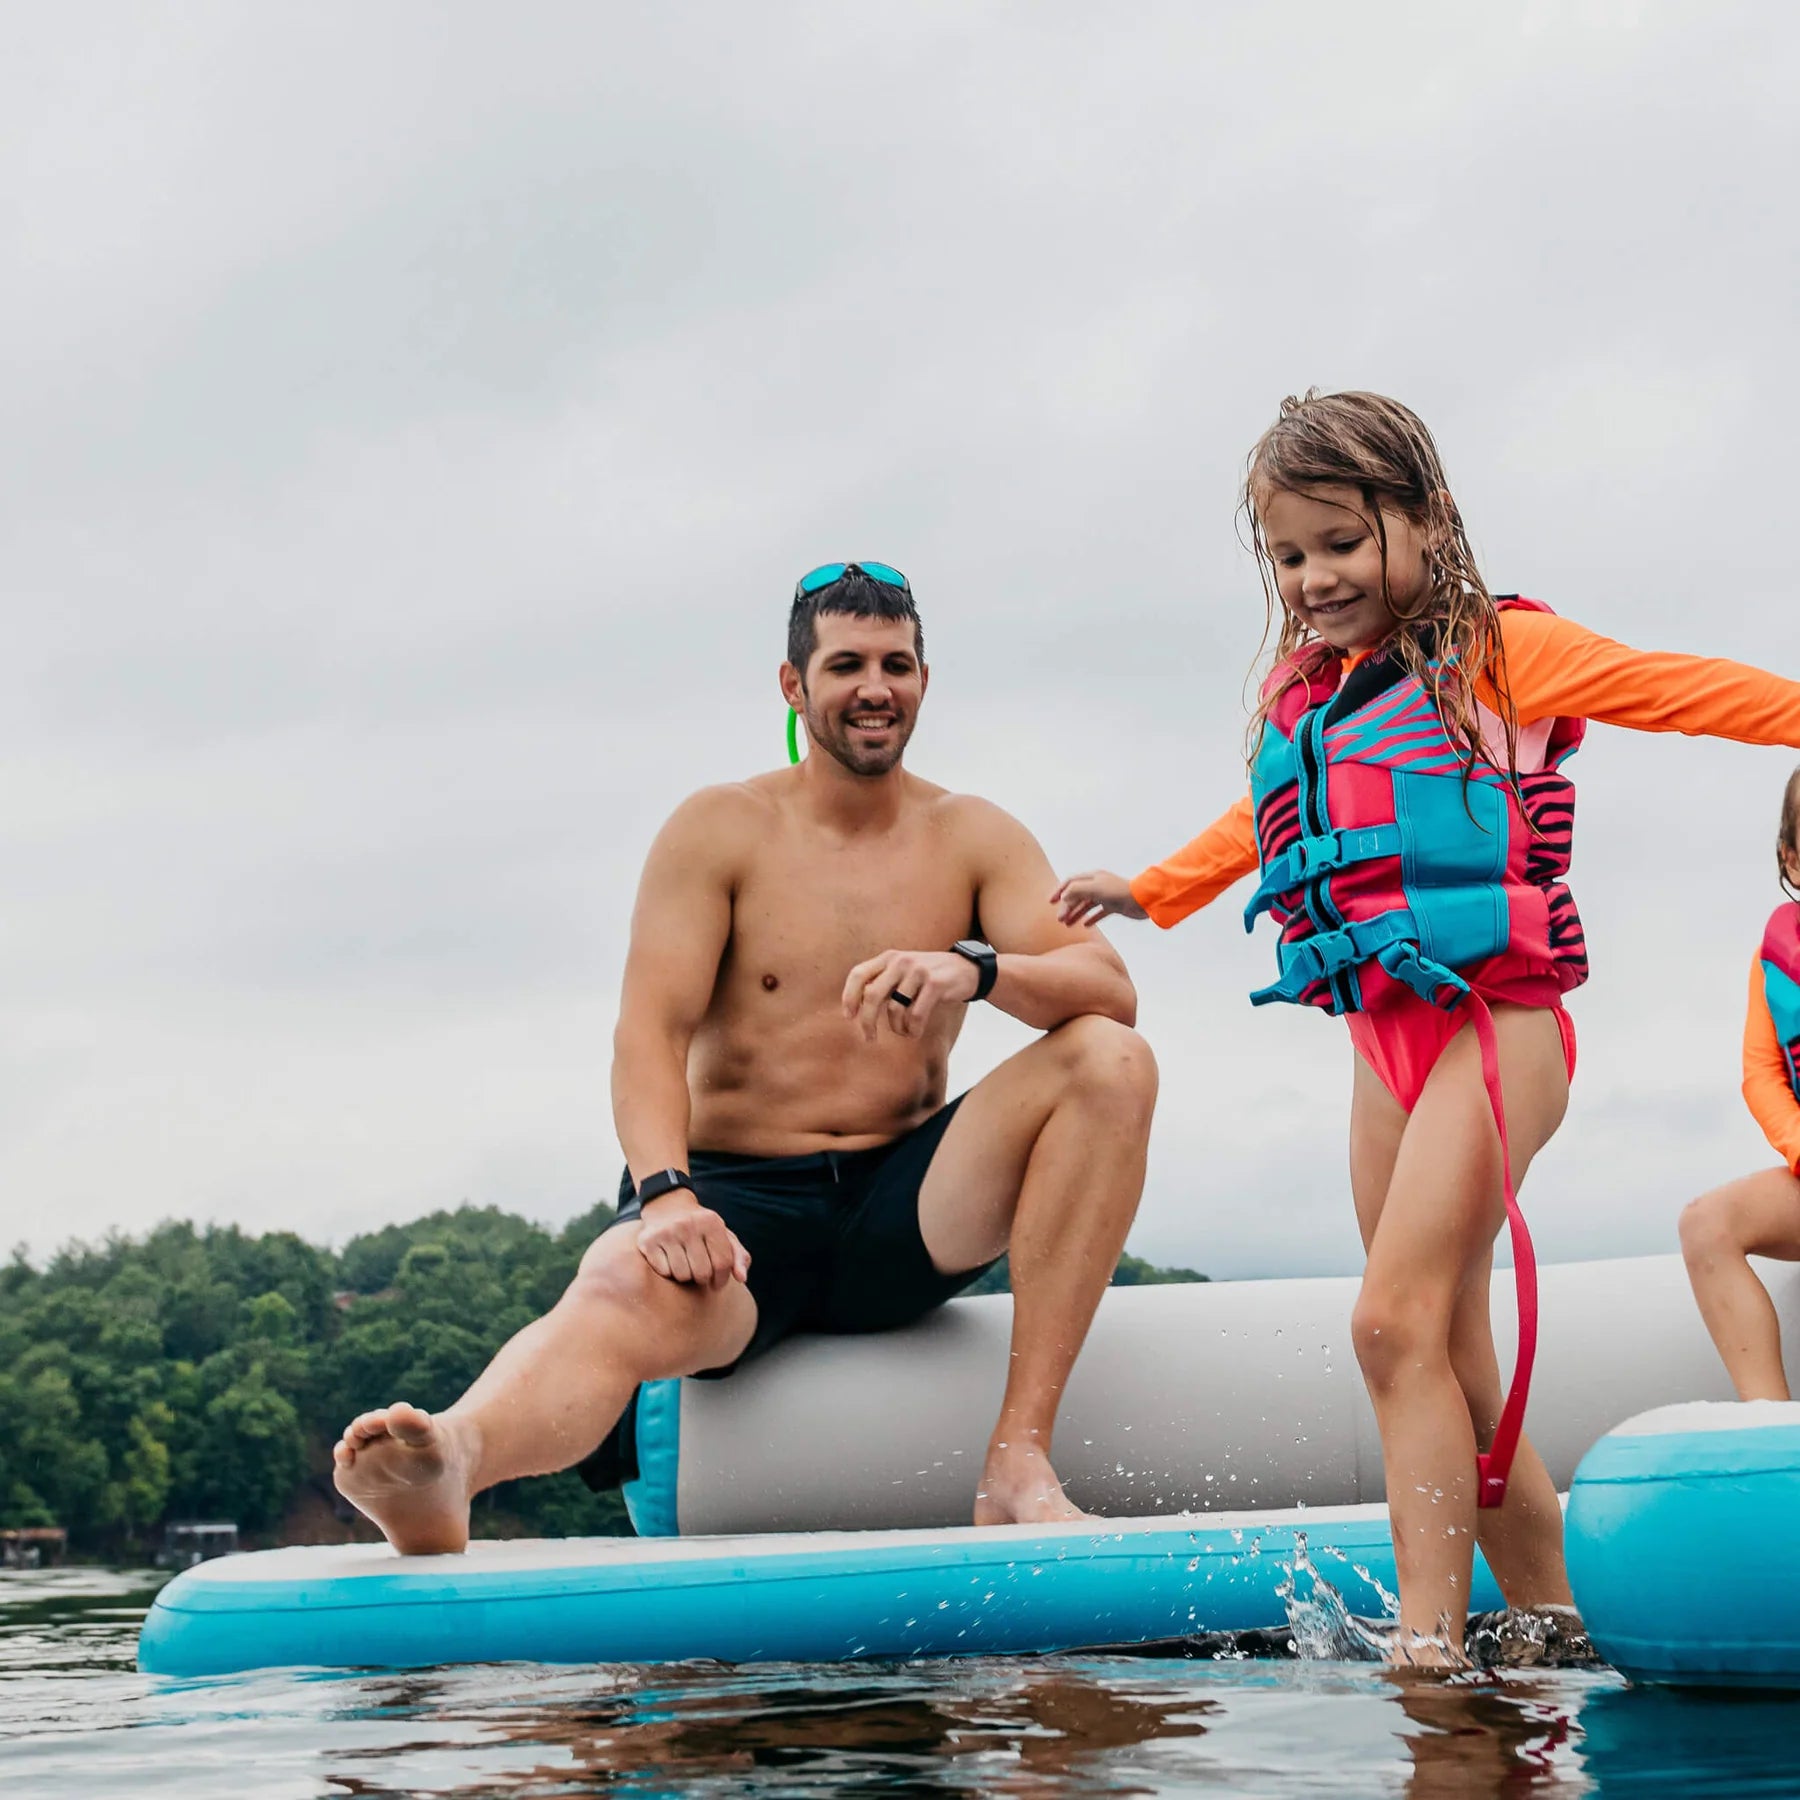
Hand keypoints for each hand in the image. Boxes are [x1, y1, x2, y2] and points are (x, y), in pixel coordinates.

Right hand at [635, 1191, 749, 1288]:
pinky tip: (670, 1259)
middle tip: (699, 1271)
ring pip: (682, 1275)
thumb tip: (742, 1278)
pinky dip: (668, 1272)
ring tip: (685, 1263)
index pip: (723, 1263)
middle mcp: (688, 1225)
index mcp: (711, 1222)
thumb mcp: (723, 1235)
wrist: (667, 1205)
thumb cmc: (701, 1227)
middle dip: (703, 1278)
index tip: (717, 1283)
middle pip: (702, 1272)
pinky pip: (664, 1272)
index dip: (722, 1279)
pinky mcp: (648, 1241)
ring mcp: (666, 1232)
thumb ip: (738, 1256)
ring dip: (685, 1276)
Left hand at [842, 948, 978, 1039]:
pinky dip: (912, 1030)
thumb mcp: (904, 971)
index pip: (858, 974)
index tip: (849, 1016)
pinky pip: (915, 1016)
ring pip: (894, 1009)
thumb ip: (883, 983)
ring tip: (904, 1031)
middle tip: (869, 1038)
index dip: (849, 996)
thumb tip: (857, 1007)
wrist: (967, 969)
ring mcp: (918, 971)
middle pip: (872, 995)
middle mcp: (901, 961)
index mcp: (889, 957)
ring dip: (897, 1028)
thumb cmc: (929, 976)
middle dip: (866, 1021)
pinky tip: (915, 1031)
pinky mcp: (935, 984)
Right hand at [1049, 870, 1147, 927]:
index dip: (1059, 891)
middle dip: (1067, 906)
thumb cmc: (1119, 892)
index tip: (1051, 902)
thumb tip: (1064, 897)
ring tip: (1067, 924)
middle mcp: (1098, 885)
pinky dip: (1091, 918)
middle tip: (1060, 920)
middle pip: (1077, 895)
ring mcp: (1106, 896)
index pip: (1070, 882)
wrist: (1143, 900)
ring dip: (1076, 913)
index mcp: (1093, 877)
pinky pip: (1099, 912)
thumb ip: (1076, 890)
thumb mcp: (1094, 888)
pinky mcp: (1114, 906)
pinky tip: (1085, 925)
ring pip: (1086, 904)